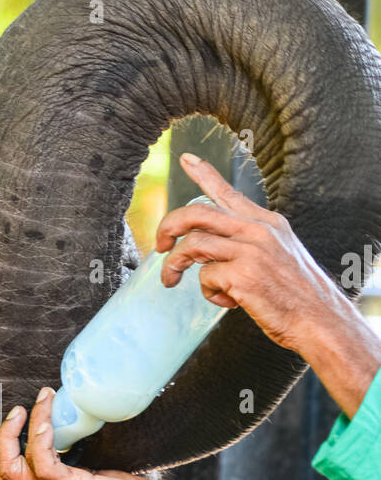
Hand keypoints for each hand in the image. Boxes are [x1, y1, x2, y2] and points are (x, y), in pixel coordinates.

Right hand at [0, 388, 173, 479]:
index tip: (17, 425)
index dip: (1, 453)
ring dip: (17, 431)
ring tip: (36, 404)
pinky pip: (44, 464)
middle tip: (18, 411)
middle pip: (2, 475)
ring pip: (13, 468)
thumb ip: (73, 470)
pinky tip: (47, 422)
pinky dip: (40, 438)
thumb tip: (69, 437)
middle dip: (2, 439)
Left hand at [163, 153, 380, 416]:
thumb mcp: (278, 255)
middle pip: (197, 214)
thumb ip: (247, 244)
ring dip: (175, 265)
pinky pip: (205, 278)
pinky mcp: (244, 275)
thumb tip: (207, 246)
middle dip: (168, 226)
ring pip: (193, 244)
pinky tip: (227, 301)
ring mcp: (251, 251)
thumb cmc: (296, 295)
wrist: (320, 320)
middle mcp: (258, 230)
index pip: (228, 192)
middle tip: (160, 246)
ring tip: (171, 281)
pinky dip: (208, 293)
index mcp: (267, 223)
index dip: (204, 174)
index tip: (185, 159)